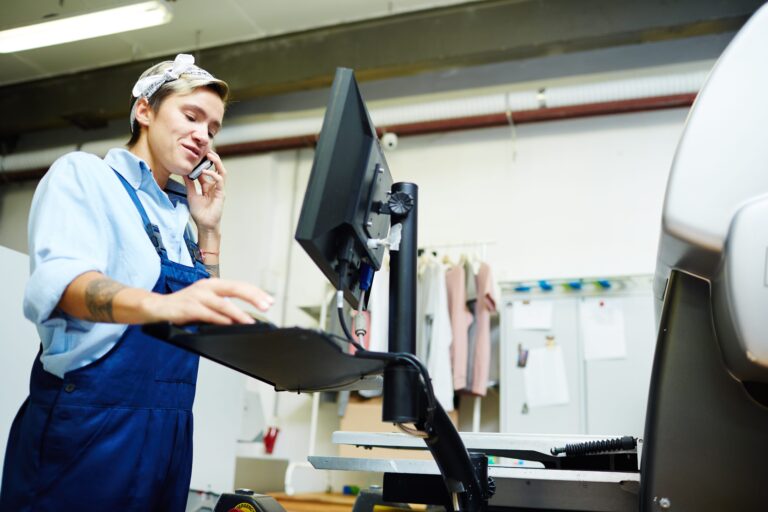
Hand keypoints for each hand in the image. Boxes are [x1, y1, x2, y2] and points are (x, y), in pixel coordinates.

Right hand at [143, 278, 273, 324]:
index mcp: (213, 284)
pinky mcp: (189, 308)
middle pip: (235, 288)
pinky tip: (229, 324)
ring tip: (250, 321)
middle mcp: (207, 286)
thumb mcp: (206, 303)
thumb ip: (222, 307)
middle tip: (266, 306)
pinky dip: (220, 319)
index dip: (256, 292)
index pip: (239, 285)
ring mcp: (197, 296)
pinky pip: (208, 314)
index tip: (269, 300)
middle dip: (253, 297)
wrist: (157, 307)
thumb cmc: (184, 306)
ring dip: (239, 313)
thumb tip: (243, 317)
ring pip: (223, 303)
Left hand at [184, 151, 225, 234]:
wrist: (204, 225)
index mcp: (208, 186)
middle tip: (205, 150)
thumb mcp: (191, 194)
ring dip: (216, 162)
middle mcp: (215, 186)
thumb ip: (189, 183)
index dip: (202, 162)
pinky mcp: (221, 193)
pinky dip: (213, 174)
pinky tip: (205, 171)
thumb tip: (184, 172)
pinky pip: (220, 180)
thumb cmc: (199, 213)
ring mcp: (219, 189)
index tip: (196, 155)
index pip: (207, 170)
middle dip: (213, 158)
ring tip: (209, 155)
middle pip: (217, 168)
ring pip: (221, 172)